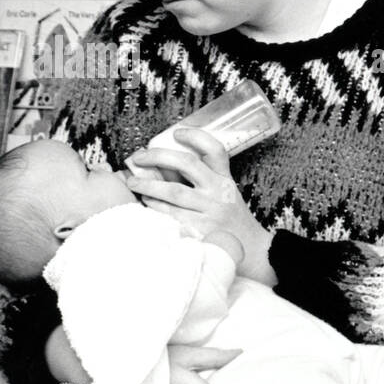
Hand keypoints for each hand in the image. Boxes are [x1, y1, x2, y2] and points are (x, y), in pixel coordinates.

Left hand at [125, 128, 276, 283]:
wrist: (250, 251)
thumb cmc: (230, 220)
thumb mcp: (225, 194)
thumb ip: (203, 180)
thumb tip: (162, 166)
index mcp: (224, 180)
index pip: (215, 150)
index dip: (196, 137)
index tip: (177, 132)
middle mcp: (219, 192)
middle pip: (187, 164)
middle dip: (158, 157)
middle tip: (139, 157)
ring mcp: (210, 211)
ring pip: (174, 192)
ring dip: (148, 185)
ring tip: (133, 183)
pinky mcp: (200, 230)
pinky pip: (170, 215)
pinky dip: (154, 208)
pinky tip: (144, 205)